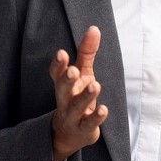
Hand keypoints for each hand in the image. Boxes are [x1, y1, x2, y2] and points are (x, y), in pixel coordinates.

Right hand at [49, 26, 107, 160]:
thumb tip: (94, 28)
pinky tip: (104, 109)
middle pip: (62, 89)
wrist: (71, 133)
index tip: (62, 53)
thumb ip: (86, 52)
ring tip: (95, 85)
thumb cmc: (77, 96)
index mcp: (63, 84)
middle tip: (72, 70)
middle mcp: (64, 99)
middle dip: (66, 80)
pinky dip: (96, 117)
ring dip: (85, 96)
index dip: (58, 65)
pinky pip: (89, 123)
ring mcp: (73, 115)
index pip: (56, 73)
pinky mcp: (84, 128)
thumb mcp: (83, 72)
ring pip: (76, 106)